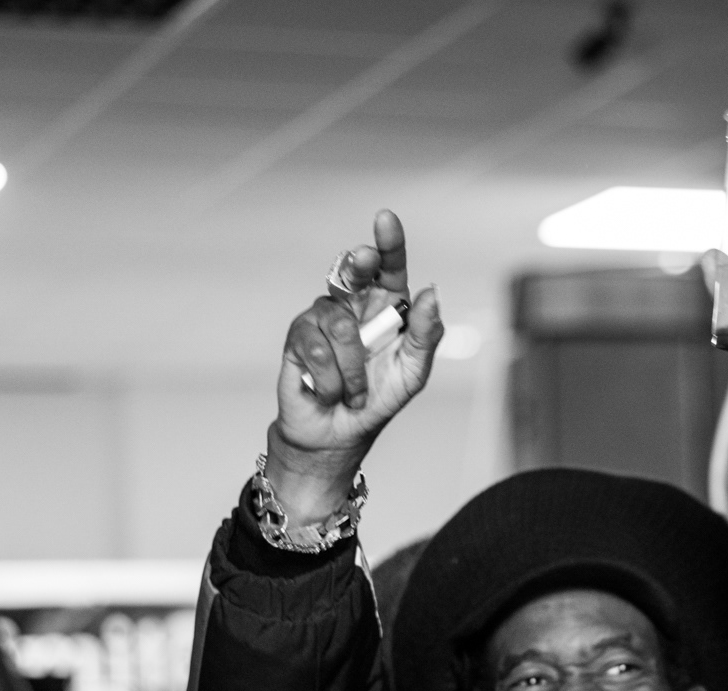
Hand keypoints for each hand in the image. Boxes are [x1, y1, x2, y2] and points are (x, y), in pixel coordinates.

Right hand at [270, 210, 444, 520]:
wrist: (339, 435)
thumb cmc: (378, 400)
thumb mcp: (413, 372)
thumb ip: (424, 334)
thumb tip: (430, 293)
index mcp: (386, 308)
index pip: (388, 269)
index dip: (388, 243)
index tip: (385, 219)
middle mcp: (353, 306)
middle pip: (352, 270)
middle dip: (358, 262)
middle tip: (365, 259)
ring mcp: (323, 319)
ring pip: (339, 324)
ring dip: (352, 368)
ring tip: (353, 391)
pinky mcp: (298, 338)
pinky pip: (315, 348)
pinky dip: (329, 378)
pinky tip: (330, 391)